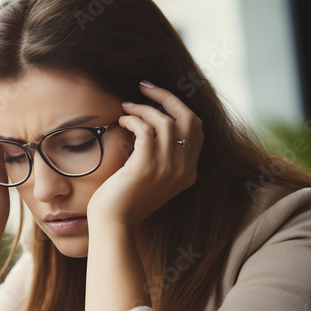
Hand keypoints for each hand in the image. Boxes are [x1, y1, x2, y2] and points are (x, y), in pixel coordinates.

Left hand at [86, 81, 201, 228]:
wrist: (113, 224)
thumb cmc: (124, 200)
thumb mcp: (151, 177)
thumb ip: (159, 156)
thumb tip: (151, 125)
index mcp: (188, 172)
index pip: (196, 129)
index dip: (179, 108)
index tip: (158, 97)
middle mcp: (184, 169)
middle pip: (188, 118)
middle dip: (166, 97)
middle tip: (145, 87)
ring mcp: (167, 168)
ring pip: (165, 121)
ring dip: (144, 108)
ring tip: (126, 107)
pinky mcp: (146, 166)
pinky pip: (146, 130)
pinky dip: (133, 120)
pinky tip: (122, 122)